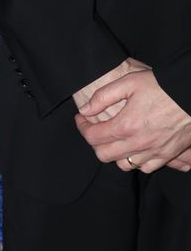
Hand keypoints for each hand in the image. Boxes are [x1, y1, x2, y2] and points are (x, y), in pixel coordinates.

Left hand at [75, 69, 190, 172]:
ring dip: (114, 153)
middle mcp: (139, 143)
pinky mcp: (168, 154)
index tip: (81, 118)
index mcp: (126, 125)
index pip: (93, 137)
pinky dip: (136, 160)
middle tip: (95, 128)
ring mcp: (155, 151)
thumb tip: (85, 110)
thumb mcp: (128, 82)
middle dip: (94, 142)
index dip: (82, 127)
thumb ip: (103, 97)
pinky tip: (134, 146)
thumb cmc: (161, 86)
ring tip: (114, 137)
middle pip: (104, 155)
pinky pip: (146, 167)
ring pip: (124, 164)